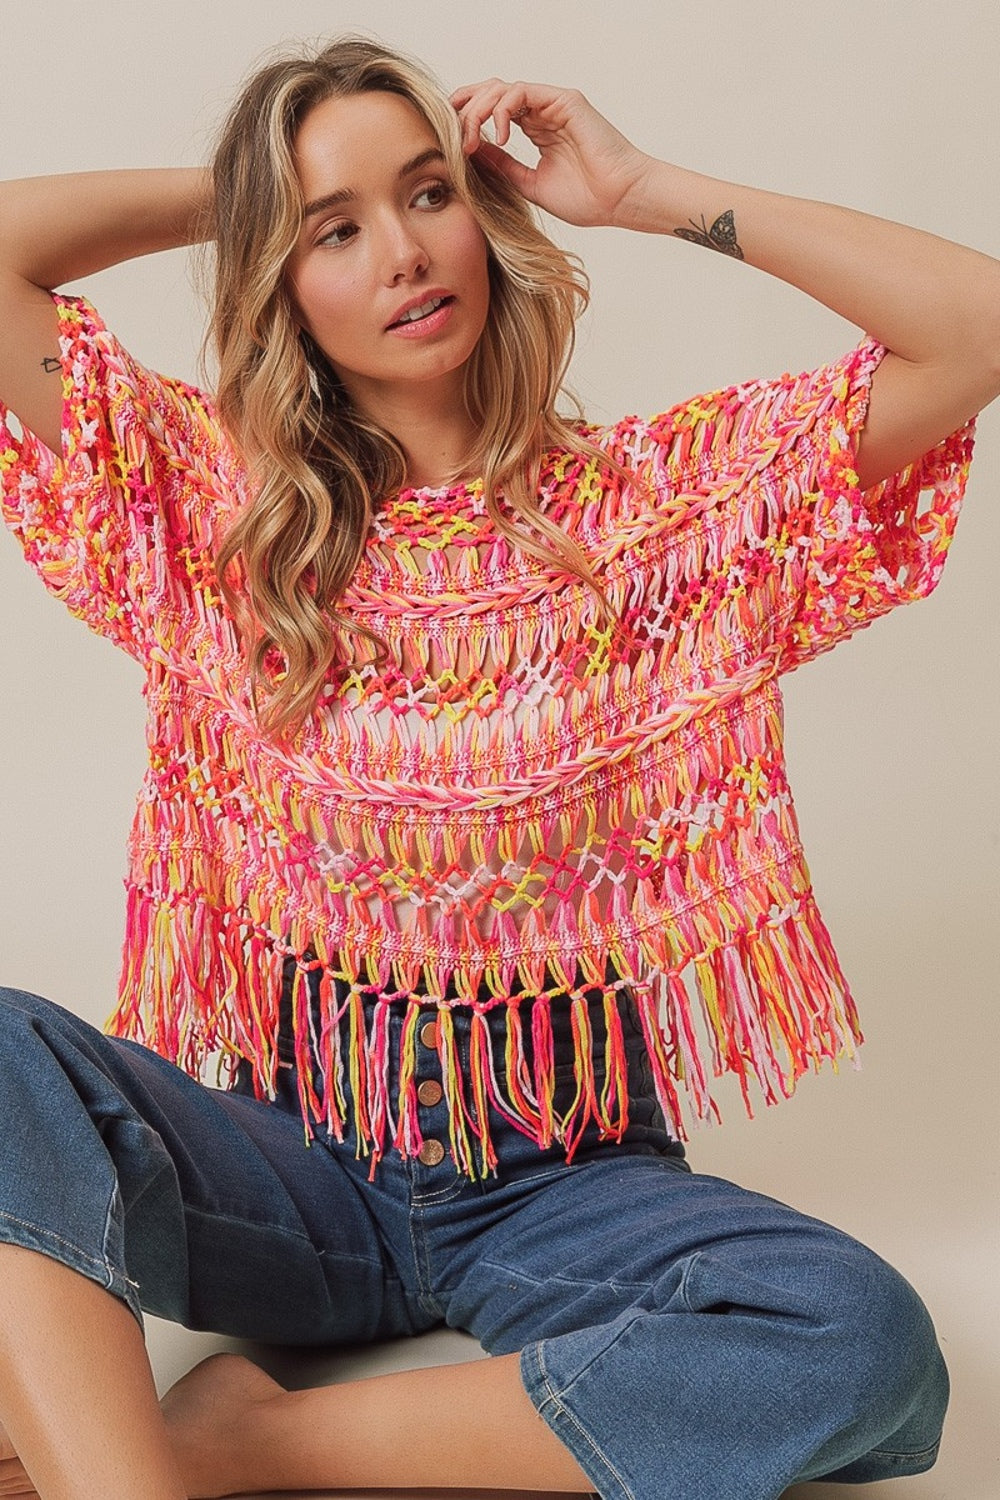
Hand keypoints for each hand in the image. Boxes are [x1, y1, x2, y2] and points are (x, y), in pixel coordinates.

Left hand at [449, 78, 650, 228]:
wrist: (620, 200)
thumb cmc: (587, 199)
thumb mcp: (530, 184)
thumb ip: (504, 166)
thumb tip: (473, 154)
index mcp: (537, 129)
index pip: (494, 111)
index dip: (468, 119)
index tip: (451, 142)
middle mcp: (543, 112)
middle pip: (492, 92)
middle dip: (465, 109)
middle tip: (452, 135)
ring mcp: (553, 104)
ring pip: (502, 89)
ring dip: (479, 111)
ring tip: (472, 140)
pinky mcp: (563, 100)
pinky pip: (521, 92)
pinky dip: (503, 110)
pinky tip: (499, 137)